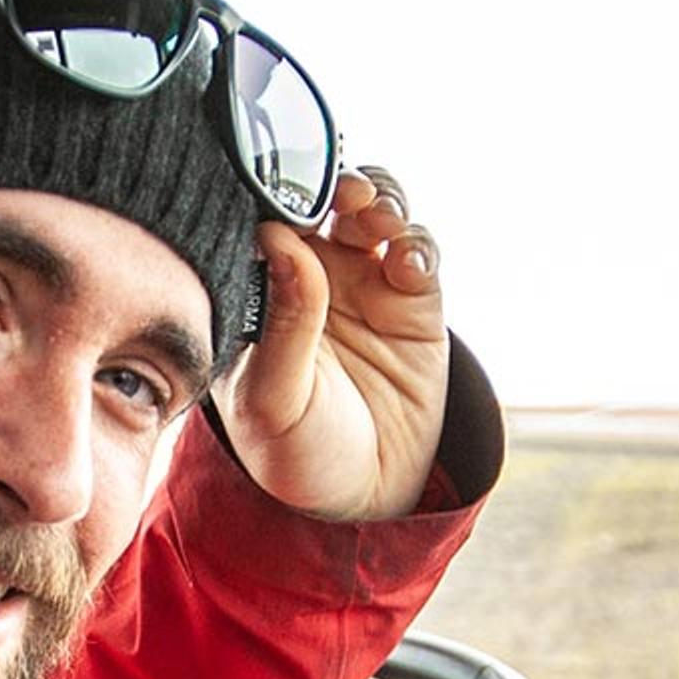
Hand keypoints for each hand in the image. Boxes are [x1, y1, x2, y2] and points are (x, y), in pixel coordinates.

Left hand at [214, 169, 449, 523]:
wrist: (358, 497)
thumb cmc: (295, 453)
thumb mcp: (275, 399)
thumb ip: (283, 323)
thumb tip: (280, 238)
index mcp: (259, 290)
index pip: (263, 218)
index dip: (275, 192)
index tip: (282, 182)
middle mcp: (310, 275)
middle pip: (323, 197)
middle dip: (333, 181)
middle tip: (341, 191)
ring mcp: (363, 283)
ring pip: (375, 210)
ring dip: (380, 199)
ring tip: (379, 216)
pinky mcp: (414, 301)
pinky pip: (419, 253)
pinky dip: (417, 243)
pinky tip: (407, 260)